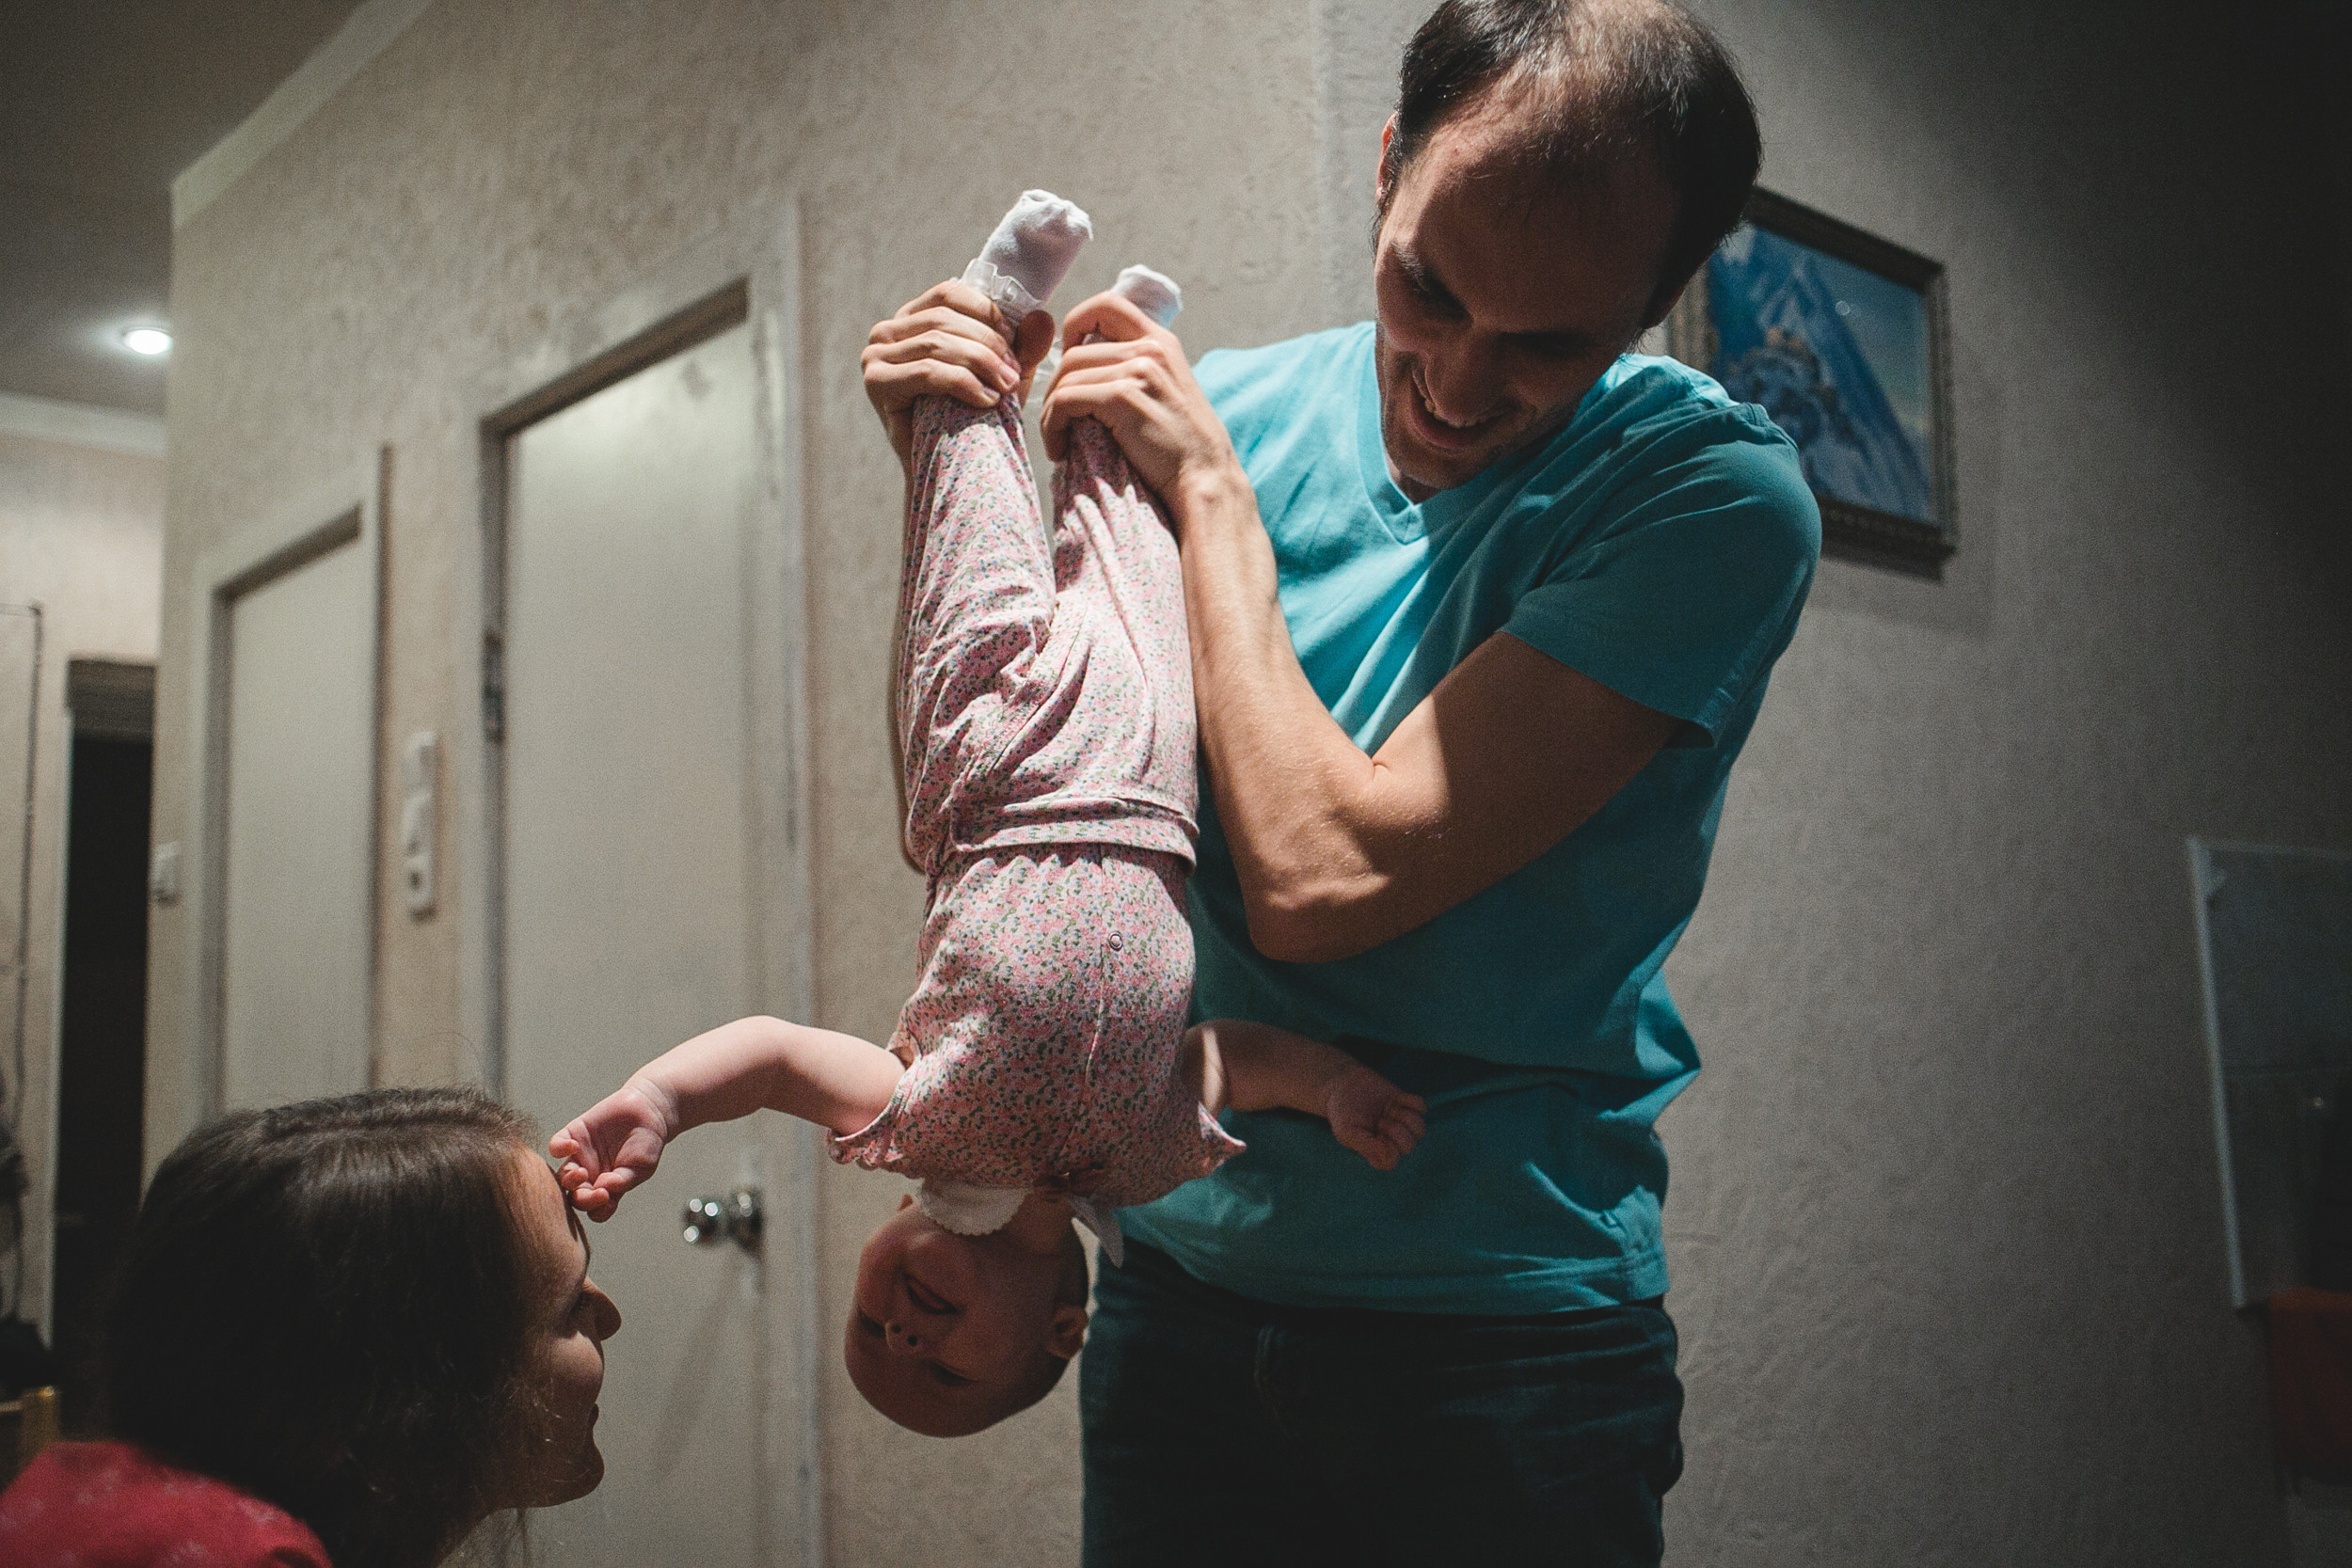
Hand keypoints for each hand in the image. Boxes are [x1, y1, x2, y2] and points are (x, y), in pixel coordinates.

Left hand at [548, 1077, 680, 1220]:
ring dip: (569, 1179)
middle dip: (582, 1199)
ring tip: (582, 1172)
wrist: (648, 1110)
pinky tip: (574, 1146)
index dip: (597, 1208)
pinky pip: (556, 1147)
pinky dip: (559, 1149)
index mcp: (607, 1187)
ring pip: (563, 1176)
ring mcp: (580, 1156)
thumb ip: (622, 1181)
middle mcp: (590, 1175)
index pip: (594, 1209)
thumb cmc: (647, 1143)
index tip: (607, 1198)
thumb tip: (603, 1191)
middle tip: (595, 1191)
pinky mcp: (573, 1135)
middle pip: (575, 1196)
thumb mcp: (640, 1167)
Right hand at [862, 281, 1054, 468]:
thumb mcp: (1002, 372)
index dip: (986, 313)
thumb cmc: (973, 416)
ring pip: (937, 343)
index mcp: (911, 318)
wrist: (947, 470)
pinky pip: (927, 372)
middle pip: (944, 318)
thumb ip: (1023, 344)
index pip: (949, 294)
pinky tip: (986, 400)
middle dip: (987, 344)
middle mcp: (886, 331)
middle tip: (1013, 373)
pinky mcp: (876, 383)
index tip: (1015, 341)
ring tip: (1006, 388)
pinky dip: (962, 383)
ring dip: (980, 364)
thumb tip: (1041, 317)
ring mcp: (875, 356)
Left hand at [1039, 291, 1246, 519]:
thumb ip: (1138, 369)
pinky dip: (1052, 426)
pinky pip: (1064, 401)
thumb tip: (1089, 364)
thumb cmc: (1182, 446)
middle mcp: (1150, 349)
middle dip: (1055, 388)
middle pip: (1073, 352)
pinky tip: (1059, 448)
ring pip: (1065, 379)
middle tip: (1057, 420)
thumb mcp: (1168, 390)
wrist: (1205, 478)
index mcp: (1161, 341)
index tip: (1067, 356)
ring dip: (1050, 412)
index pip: (1108, 304)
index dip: (1076, 322)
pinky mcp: (1123, 398)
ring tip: (1057, 438)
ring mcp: (1138, 371)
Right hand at [1322, 1065, 1426, 1171]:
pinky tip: (1397, 1098)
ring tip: (1391, 1110)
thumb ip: (1367, 1147)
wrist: (1343, 1084)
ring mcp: (1400, 1123)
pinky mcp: (1405, 1105)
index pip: (1391, 1161)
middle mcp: (1390, 1140)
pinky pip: (1422, 1107)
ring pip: (1420, 1129)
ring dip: (1407, 1117)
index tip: (1376, 1134)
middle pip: (1409, 1146)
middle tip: (1381, 1120)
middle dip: (1397, 1131)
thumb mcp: (1346, 1131)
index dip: (1388, 1149)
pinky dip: (1412, 1101)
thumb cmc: (1342, 1112)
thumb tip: (1388, 1156)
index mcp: (1375, 1151)